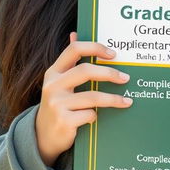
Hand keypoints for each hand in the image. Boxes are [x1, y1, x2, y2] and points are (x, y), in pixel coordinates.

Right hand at [35, 32, 131, 166]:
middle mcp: (52, 85)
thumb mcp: (59, 81)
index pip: (74, 50)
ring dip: (113, 99)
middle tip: (125, 78)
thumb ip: (69, 60)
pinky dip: (96, 116)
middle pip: (86, 71)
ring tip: (126, 101)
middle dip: (109, 73)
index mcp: (54, 71)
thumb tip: (74, 33)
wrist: (42, 136)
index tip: (113, 54)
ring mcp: (56, 104)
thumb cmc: (58, 104)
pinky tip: (97, 117)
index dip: (95, 48)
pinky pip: (89, 114)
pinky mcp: (63, 121)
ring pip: (92, 97)